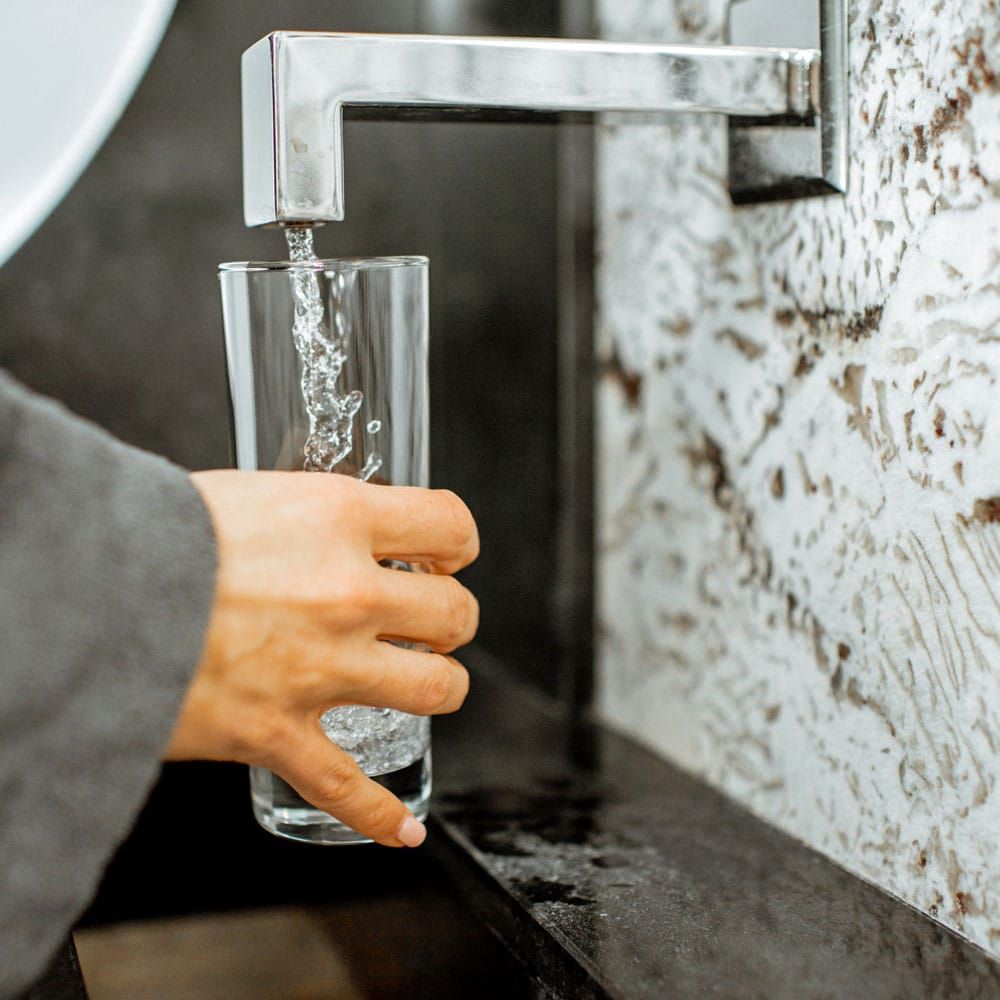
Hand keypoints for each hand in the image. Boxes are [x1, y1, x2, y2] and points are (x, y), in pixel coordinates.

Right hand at [167, 470, 478, 847]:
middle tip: (428, 621)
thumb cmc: (154, 534)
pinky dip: (379, 815)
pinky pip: (349, 789)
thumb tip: (338, 532)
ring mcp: (320, 668)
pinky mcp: (279, 733)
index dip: (458, 543)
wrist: (82, 594)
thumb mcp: (251, 496)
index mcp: (340, 520)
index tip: (447, 556)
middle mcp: (346, 593)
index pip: (449, 525)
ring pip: (436, 690)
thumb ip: (312, 518)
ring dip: (439, 688)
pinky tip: (403, 827)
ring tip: (422, 683)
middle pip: (456, 615)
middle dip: (450, 619)